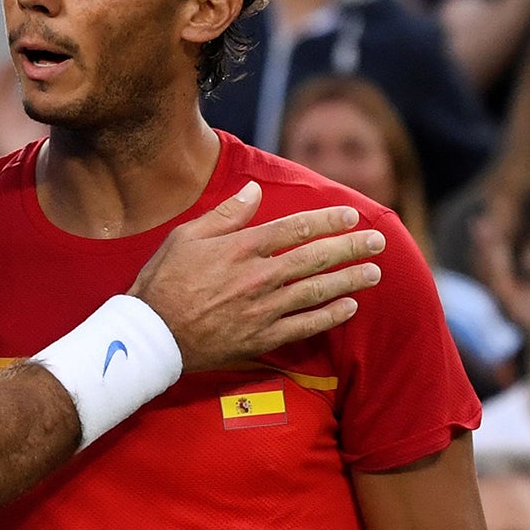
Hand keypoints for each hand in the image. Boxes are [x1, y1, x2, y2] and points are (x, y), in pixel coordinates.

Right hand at [127, 186, 383, 372]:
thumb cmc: (162, 282)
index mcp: (240, 248)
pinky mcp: (260, 338)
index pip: (294, 228)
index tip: (351, 214)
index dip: (327, 220)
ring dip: (349, 280)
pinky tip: (349, 308)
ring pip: (316, 291)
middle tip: (378, 241)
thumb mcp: (186, 237)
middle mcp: (258, 277)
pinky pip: (304, 327)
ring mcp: (262, 310)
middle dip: (351, 247)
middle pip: (314, 258)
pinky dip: (329, 317)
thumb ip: (226, 215)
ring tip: (374, 272)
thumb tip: (255, 191)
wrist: (151, 337)